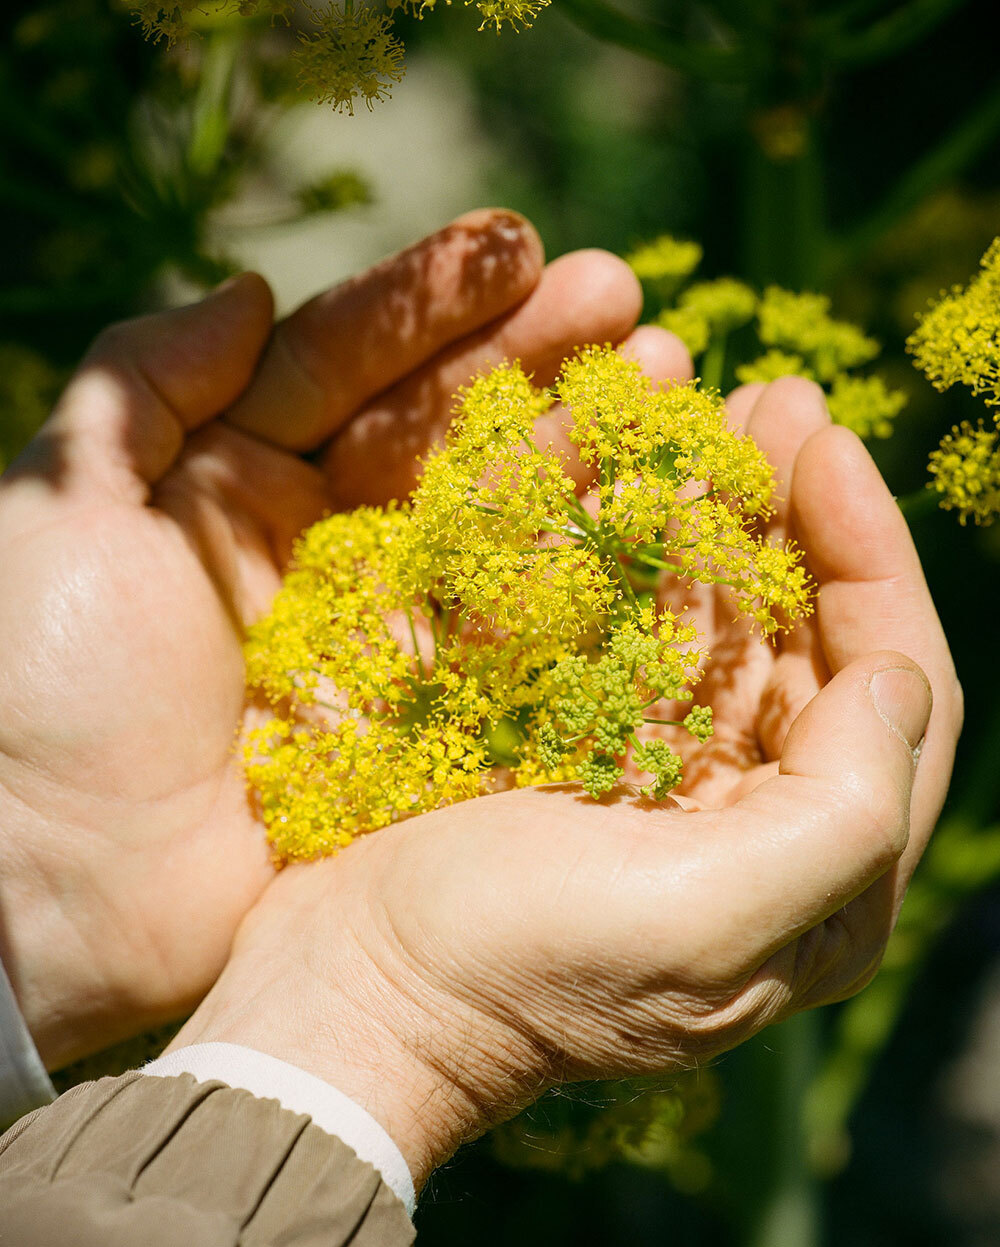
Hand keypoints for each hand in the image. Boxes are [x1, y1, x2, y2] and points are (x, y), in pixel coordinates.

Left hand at [0, 209, 654, 1068]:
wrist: (46, 885)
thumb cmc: (36, 686)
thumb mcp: (62, 509)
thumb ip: (145, 387)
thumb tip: (252, 292)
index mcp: (229, 480)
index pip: (345, 364)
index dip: (431, 303)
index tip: (522, 246)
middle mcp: (315, 544)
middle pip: (439, 430)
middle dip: (531, 357)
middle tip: (628, 298)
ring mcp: (378, 632)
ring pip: (492, 519)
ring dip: (576, 446)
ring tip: (665, 376)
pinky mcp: (423, 719)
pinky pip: (513, 631)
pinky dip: (580, 571)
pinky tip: (647, 510)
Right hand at [167, 376, 960, 1190]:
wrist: (352, 990)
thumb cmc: (518, 969)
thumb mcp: (705, 921)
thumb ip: (842, 812)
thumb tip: (896, 675)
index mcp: (819, 884)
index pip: (894, 695)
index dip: (874, 561)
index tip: (826, 446)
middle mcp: (759, 830)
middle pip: (813, 643)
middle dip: (801, 517)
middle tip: (778, 399)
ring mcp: (668, 784)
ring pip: (726, 626)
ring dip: (727, 518)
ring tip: (718, 413)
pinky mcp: (584, 753)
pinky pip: (635, 634)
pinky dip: (640, 557)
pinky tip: (636, 483)